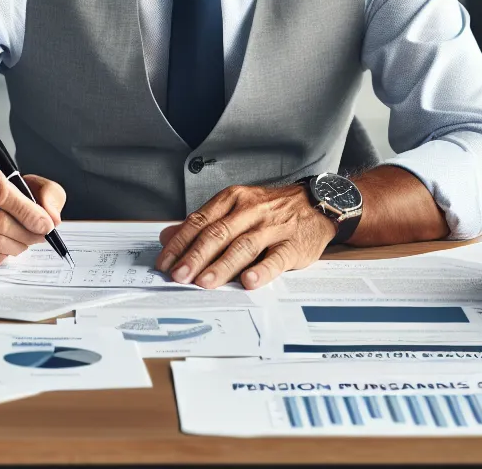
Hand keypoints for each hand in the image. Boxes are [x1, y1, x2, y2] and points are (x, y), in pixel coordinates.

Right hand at [0, 159, 65, 266]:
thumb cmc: (5, 194)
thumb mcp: (29, 183)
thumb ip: (48, 193)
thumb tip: (52, 217)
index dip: (27, 212)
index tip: (45, 224)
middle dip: (27, 232)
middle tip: (41, 236)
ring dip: (18, 245)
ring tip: (26, 240)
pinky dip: (4, 255)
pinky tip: (9, 246)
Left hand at [154, 183, 335, 289]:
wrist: (317, 204)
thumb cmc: (271, 210)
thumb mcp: (235, 207)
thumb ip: (202, 223)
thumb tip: (167, 236)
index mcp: (233, 200)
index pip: (200, 221)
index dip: (180, 243)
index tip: (165, 263)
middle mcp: (251, 211)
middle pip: (218, 234)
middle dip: (195, 256)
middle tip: (179, 275)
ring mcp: (273, 227)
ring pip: (243, 246)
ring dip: (222, 266)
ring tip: (204, 282)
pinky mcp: (293, 244)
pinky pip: (276, 258)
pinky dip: (262, 270)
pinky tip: (248, 282)